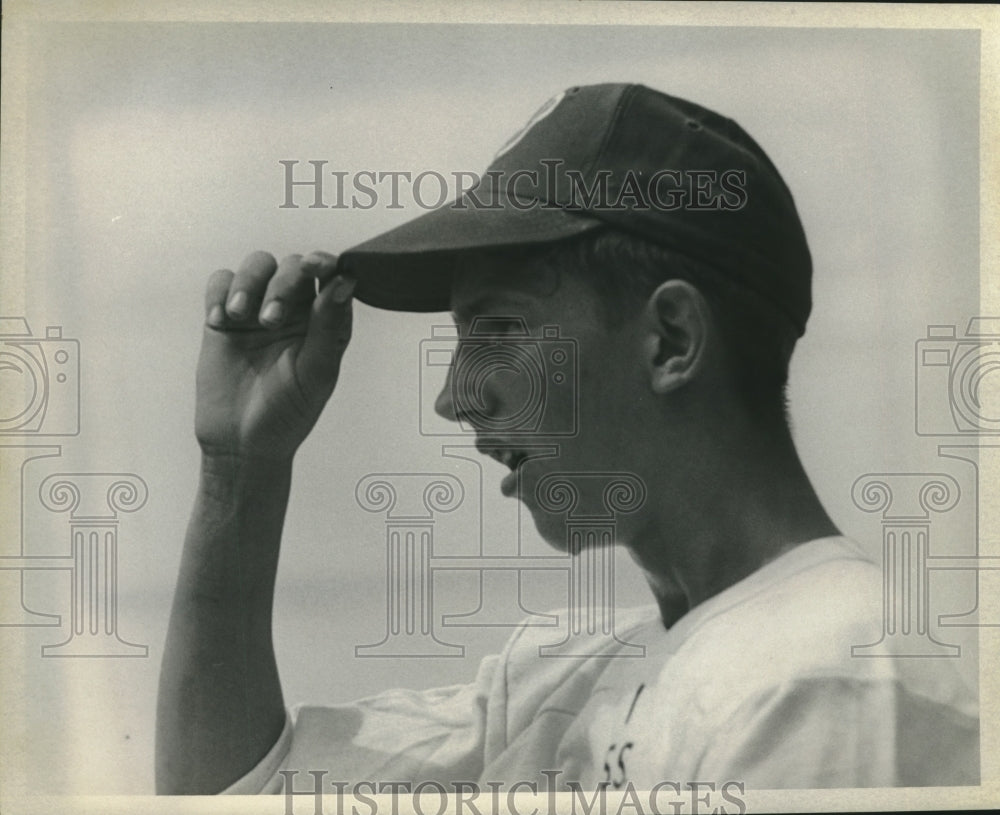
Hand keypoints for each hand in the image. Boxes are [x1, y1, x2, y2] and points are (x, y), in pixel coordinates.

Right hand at [195, 251, 353, 461]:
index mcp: (324, 321)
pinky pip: (220, 283)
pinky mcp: (224, 318)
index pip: (330, 278)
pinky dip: (219, 292)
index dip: (325, 263)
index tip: (316, 265)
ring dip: (248, 282)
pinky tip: (221, 319)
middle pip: (291, 266)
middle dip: (281, 283)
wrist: (241, 442)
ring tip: (240, 315)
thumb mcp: (316, 372)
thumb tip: (344, 282)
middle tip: (270, 320)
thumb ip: (329, 327)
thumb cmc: (287, 413)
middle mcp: (294, 310)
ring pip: (256, 266)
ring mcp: (257, 310)